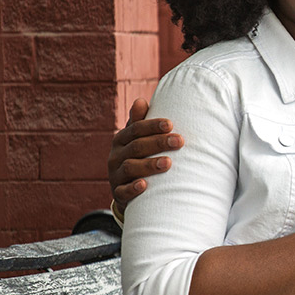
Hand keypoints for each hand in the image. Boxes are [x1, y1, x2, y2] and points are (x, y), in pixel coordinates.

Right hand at [109, 98, 183, 212]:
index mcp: (121, 140)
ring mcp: (116, 175)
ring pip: (130, 167)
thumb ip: (140, 122)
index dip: (152, 126)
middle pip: (136, 147)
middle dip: (158, 143)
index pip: (135, 129)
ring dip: (149, 165)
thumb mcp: (137, 140)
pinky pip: (122, 191)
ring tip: (168, 163)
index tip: (170, 124)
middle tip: (179, 141)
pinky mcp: (118, 194)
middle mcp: (116, 156)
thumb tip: (141, 100)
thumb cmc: (138, 158)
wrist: (126, 191)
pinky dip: (133, 189)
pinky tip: (145, 185)